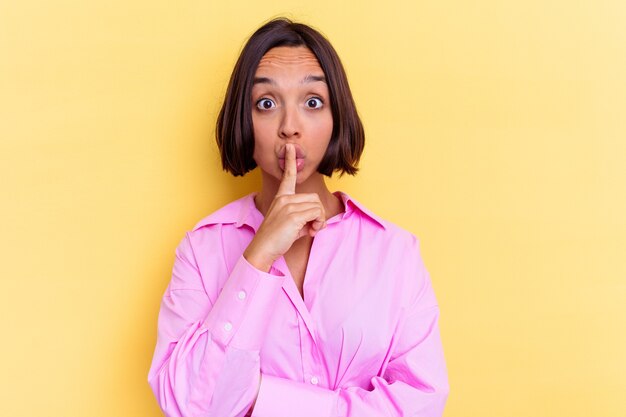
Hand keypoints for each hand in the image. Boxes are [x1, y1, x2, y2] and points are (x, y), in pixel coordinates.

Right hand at [243, 143, 326, 270]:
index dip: (290, 160)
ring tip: (311, 230)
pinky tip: (311, 232)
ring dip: (319, 220)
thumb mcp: (291, 225)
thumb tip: (317, 222)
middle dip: (318, 213)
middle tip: (313, 226)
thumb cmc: (276, 239)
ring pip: (317, 206)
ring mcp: (288, 206)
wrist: (263, 249)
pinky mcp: (293, 216)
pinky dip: (319, 223)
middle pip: (314, 198)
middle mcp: (284, 199)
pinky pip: (317, 214)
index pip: (288, 176)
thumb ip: (304, 218)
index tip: (290, 146)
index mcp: (281, 198)